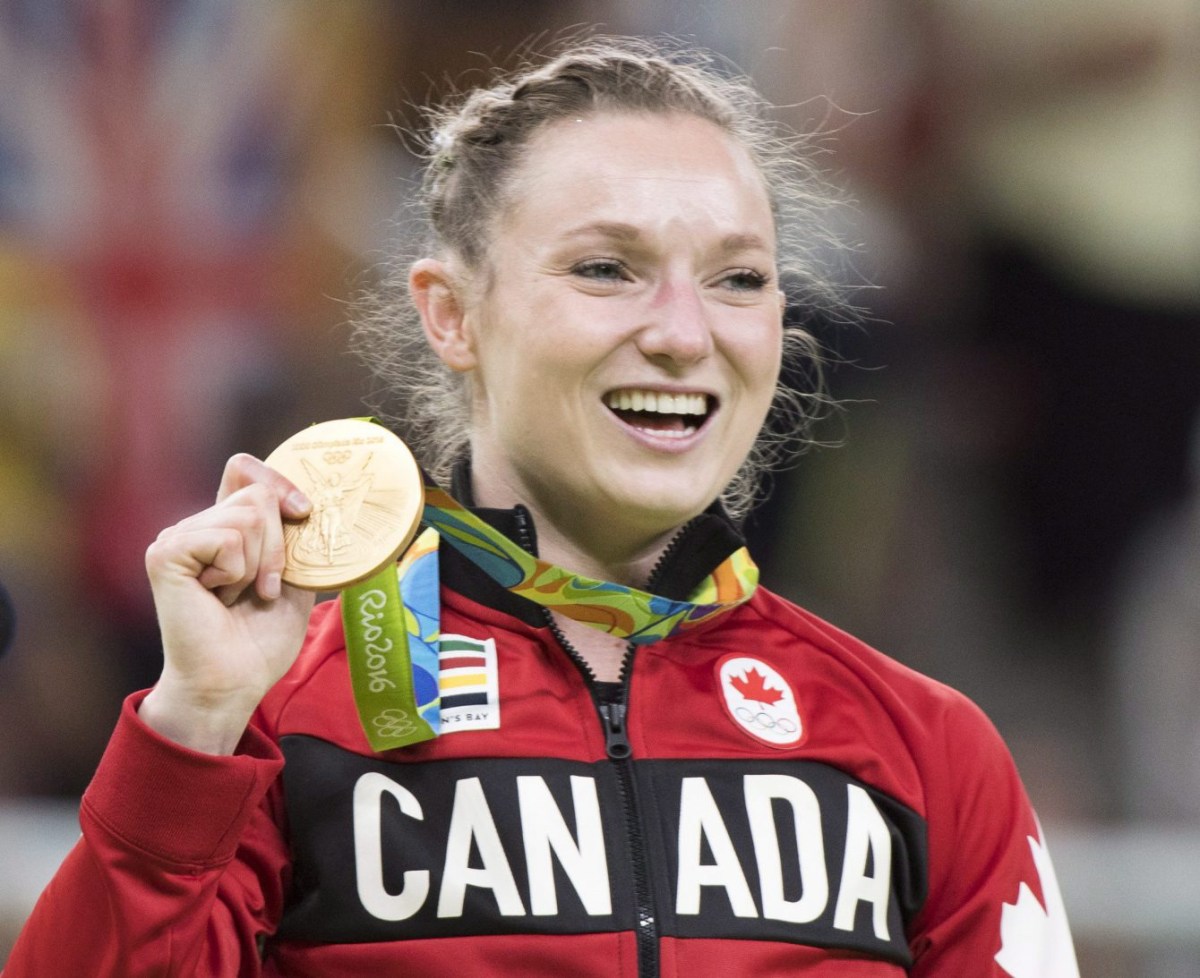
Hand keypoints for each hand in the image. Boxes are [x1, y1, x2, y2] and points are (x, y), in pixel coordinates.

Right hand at [140, 454, 315, 753]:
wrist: (233, 682)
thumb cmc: (260, 639)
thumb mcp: (295, 578)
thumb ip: (297, 537)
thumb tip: (317, 503)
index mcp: (223, 527)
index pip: (245, 469)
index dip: (278, 481)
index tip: (302, 512)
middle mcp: (196, 525)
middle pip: (259, 495)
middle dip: (278, 547)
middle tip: (261, 589)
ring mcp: (176, 537)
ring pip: (249, 517)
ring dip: (259, 565)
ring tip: (237, 596)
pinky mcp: (166, 554)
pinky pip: (229, 539)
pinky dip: (237, 572)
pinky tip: (218, 598)